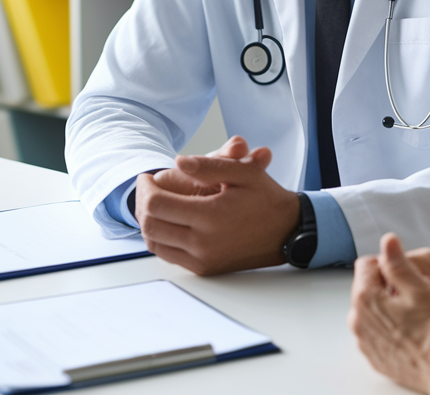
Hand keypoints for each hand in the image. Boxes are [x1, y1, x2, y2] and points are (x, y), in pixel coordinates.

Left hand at [134, 136, 299, 274]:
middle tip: (148, 189)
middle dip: (141, 203)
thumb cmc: (266, 199)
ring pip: (154, 243)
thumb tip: (178, 161)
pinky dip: (160, 238)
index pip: (156, 205)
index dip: (144, 188)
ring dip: (148, 221)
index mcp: (211, 216)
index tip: (147, 177)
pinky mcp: (205, 269)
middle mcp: (203, 243)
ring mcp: (203, 259)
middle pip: (150, 225)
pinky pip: (168, 255)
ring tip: (157, 203)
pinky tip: (169, 221)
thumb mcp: (245, 172)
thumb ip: (210, 165)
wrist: (288, 231)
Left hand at [349, 233, 429, 393]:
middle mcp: (359, 323)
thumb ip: (398, 262)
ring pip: (374, 312)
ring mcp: (367, 344)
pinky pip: (379, 334)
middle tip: (417, 293)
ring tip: (418, 313)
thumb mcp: (420, 286)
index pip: (366, 265)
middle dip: (389, 286)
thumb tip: (387, 240)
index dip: (390, 263)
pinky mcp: (377, 358)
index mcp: (366, 300)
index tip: (408, 272)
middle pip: (368, 289)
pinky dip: (392, 328)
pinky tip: (414, 330)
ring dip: (390, 306)